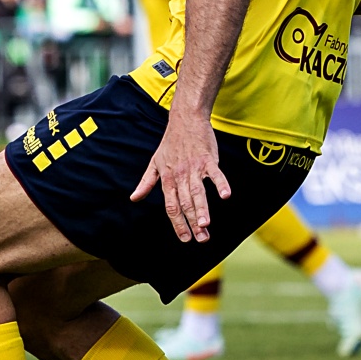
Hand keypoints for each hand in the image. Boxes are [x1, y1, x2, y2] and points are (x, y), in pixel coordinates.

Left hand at [130, 110, 228, 242]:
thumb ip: (146, 182)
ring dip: (202, 209)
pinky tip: (226, 196)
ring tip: (206, 226)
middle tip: (201, 239)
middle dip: (192, 223)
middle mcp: (180, 176)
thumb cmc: (170, 143)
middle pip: (185, 203)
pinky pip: (215, 174)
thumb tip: (133, 198)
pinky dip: (221, 184)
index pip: (171, 206)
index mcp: (167, 179)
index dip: (177, 223)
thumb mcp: (154, 163)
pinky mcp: (208, 159)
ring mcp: (194, 168)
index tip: (184, 238)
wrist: (184, 120)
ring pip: (198, 192)